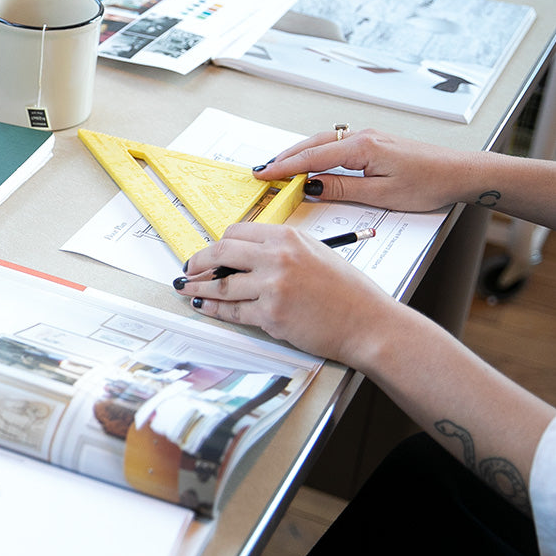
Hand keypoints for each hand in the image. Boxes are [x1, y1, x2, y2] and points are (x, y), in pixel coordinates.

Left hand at [175, 223, 408, 366]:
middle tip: (189, 268)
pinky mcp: (270, 315)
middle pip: (221, 253)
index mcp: (288, 237)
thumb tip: (245, 253)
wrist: (368, 322)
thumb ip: (280, 249)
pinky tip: (204, 306)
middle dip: (198, 261)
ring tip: (187, 288)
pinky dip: (213, 309)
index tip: (210, 252)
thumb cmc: (346, 291)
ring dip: (198, 288)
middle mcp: (277, 258)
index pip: (237, 233)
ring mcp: (272, 287)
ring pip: (221, 285)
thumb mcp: (314, 252)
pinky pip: (232, 311)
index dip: (218, 243)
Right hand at [251, 128, 478, 212]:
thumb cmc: (428, 184)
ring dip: (299, 154)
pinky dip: (316, 153)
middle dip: (284, 157)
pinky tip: (310, 162)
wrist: (461, 172)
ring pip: (322, 143)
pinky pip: (335, 145)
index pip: (311, 158)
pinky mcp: (374, 143)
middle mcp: (361, 137)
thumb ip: (341, 189)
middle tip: (261, 170)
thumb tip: (310, 186)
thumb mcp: (381, 195)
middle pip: (312, 145)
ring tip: (278, 167)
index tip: (262, 175)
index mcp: (361, 148)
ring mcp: (368, 137)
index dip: (283, 167)